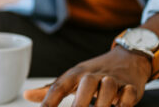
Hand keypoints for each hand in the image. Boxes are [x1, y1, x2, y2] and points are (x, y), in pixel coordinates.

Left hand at [23, 47, 151, 106]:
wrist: (129, 57)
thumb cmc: (95, 72)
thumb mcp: (72, 78)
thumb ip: (51, 90)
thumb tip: (26, 94)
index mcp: (76, 74)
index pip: (59, 86)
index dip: (48, 101)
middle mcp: (94, 75)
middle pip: (86, 85)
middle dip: (79, 103)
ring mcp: (114, 79)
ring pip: (109, 88)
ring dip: (103, 103)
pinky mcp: (131, 86)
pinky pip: (129, 93)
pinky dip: (125, 102)